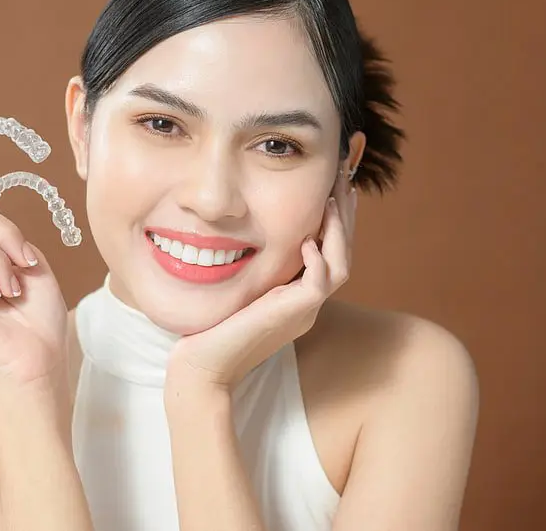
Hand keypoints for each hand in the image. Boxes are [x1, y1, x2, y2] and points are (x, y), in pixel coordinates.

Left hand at [166, 172, 357, 393]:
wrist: (201, 368)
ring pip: (340, 267)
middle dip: (345, 215)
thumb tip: (242, 231)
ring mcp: (303, 312)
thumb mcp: (234, 288)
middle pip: (343, 254)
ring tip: (332, 200)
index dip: (334, 220)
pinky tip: (307, 239)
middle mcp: (307, 305)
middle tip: (343, 178)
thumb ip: (249, 267)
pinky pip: (319, 285)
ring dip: (338, 231)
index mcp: (297, 298)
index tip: (333, 187)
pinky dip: (317, 260)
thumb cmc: (208, 329)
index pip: (328, 252)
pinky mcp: (292, 317)